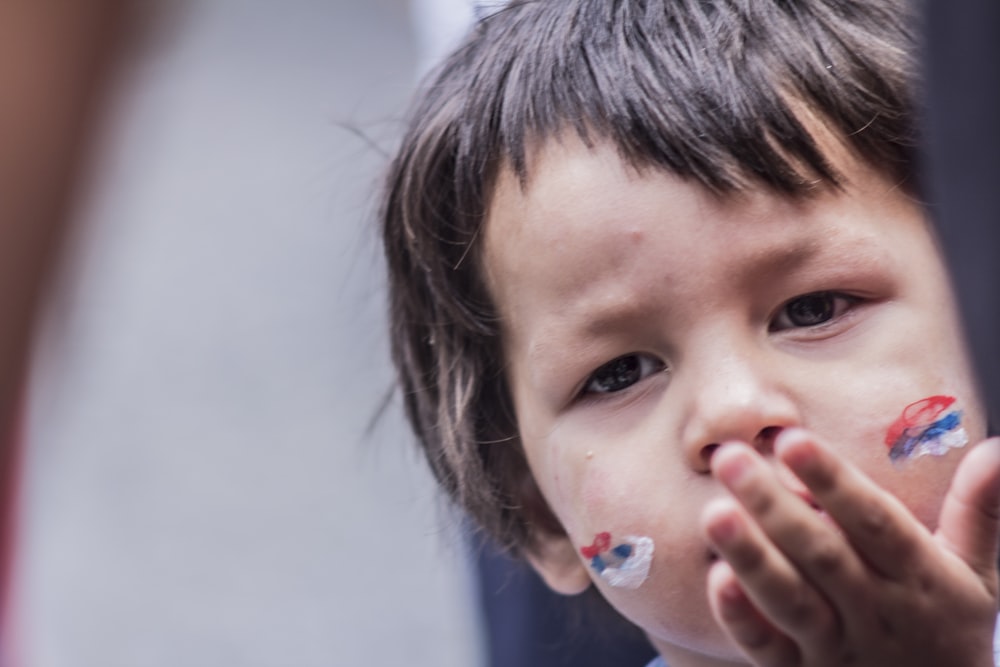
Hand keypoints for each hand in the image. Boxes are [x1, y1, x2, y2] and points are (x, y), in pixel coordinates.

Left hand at [700, 429, 999, 666]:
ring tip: (713, 512)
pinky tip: (715, 580)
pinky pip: (767, 649)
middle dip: (774, 505)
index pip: (872, 522)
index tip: (792, 439)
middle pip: (822, 555)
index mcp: (918, 575)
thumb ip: (979, 510)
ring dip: (751, 558)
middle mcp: (875, 611)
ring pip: (790, 601)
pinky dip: (742, 619)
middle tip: (729, 456)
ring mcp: (835, 647)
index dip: (833, 481)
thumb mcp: (978, 576)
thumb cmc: (949, 629)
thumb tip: (996, 447)